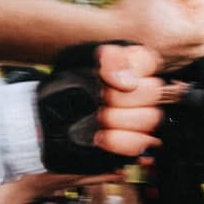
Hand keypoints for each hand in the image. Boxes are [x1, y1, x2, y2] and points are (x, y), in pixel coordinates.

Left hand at [37, 42, 164, 171]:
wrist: (50, 119)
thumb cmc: (66, 87)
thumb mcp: (81, 61)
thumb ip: (110, 60)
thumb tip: (128, 80)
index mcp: (133, 66)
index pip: (150, 62)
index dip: (133, 71)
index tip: (108, 79)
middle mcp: (141, 91)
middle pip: (153, 92)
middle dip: (122, 98)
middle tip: (100, 100)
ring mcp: (141, 117)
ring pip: (150, 118)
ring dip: (120, 120)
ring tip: (98, 120)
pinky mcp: (136, 141)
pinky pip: (142, 143)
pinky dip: (121, 142)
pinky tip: (102, 137)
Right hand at [108, 0, 203, 67]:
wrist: (106, 36)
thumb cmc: (132, 14)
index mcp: (194, 35)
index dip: (203, 2)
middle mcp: (190, 53)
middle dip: (199, 17)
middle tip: (182, 7)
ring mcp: (180, 63)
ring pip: (198, 44)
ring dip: (190, 29)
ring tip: (170, 19)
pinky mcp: (169, 68)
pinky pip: (184, 54)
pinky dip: (180, 42)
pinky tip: (162, 32)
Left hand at [156, 80, 189, 104]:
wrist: (192, 97)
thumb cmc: (187, 89)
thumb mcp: (183, 84)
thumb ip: (177, 82)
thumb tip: (171, 80)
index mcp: (176, 89)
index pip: (168, 88)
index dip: (162, 89)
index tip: (157, 88)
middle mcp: (175, 94)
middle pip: (166, 93)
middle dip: (160, 93)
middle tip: (154, 93)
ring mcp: (175, 98)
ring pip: (167, 98)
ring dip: (161, 98)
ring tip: (155, 97)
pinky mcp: (176, 102)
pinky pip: (169, 102)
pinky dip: (164, 102)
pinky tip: (159, 101)